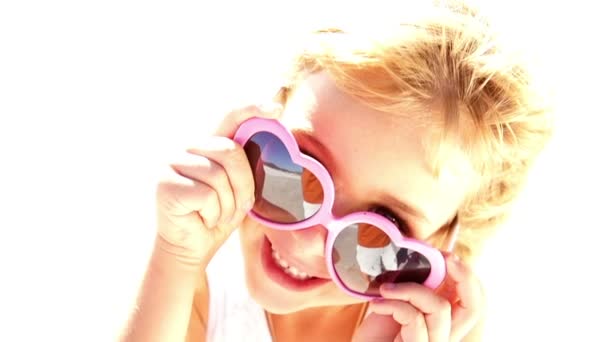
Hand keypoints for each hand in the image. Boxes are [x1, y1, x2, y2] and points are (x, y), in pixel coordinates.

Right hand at [154, 104, 282, 265]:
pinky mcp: (164, 184)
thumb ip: (248, 166)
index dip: (253, 109)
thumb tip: (274, 139)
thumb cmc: (218, 218)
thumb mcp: (240, 189)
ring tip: (216, 215)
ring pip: (219, 176)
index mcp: (208, 145)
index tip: (277, 109)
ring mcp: (172, 163)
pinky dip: (213, 214)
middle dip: (244, 185)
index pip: (230, 117)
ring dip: (227, 205)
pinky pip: (206, 195)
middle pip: (231, 151)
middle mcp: (187, 148)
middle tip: (237, 207)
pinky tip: (202, 219)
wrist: (190, 250)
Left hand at [352, 254, 483, 341]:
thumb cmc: (376, 334)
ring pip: (440, 307)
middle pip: (474, 308)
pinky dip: (394, 304)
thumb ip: (414, 288)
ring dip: (411, 289)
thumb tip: (420, 258)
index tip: (445, 255)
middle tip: (442, 257)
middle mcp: (444, 335)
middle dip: (464, 276)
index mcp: (442, 321)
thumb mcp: (397, 302)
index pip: (472, 301)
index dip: (467, 276)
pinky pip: (415, 319)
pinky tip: (376, 304)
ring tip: (384, 289)